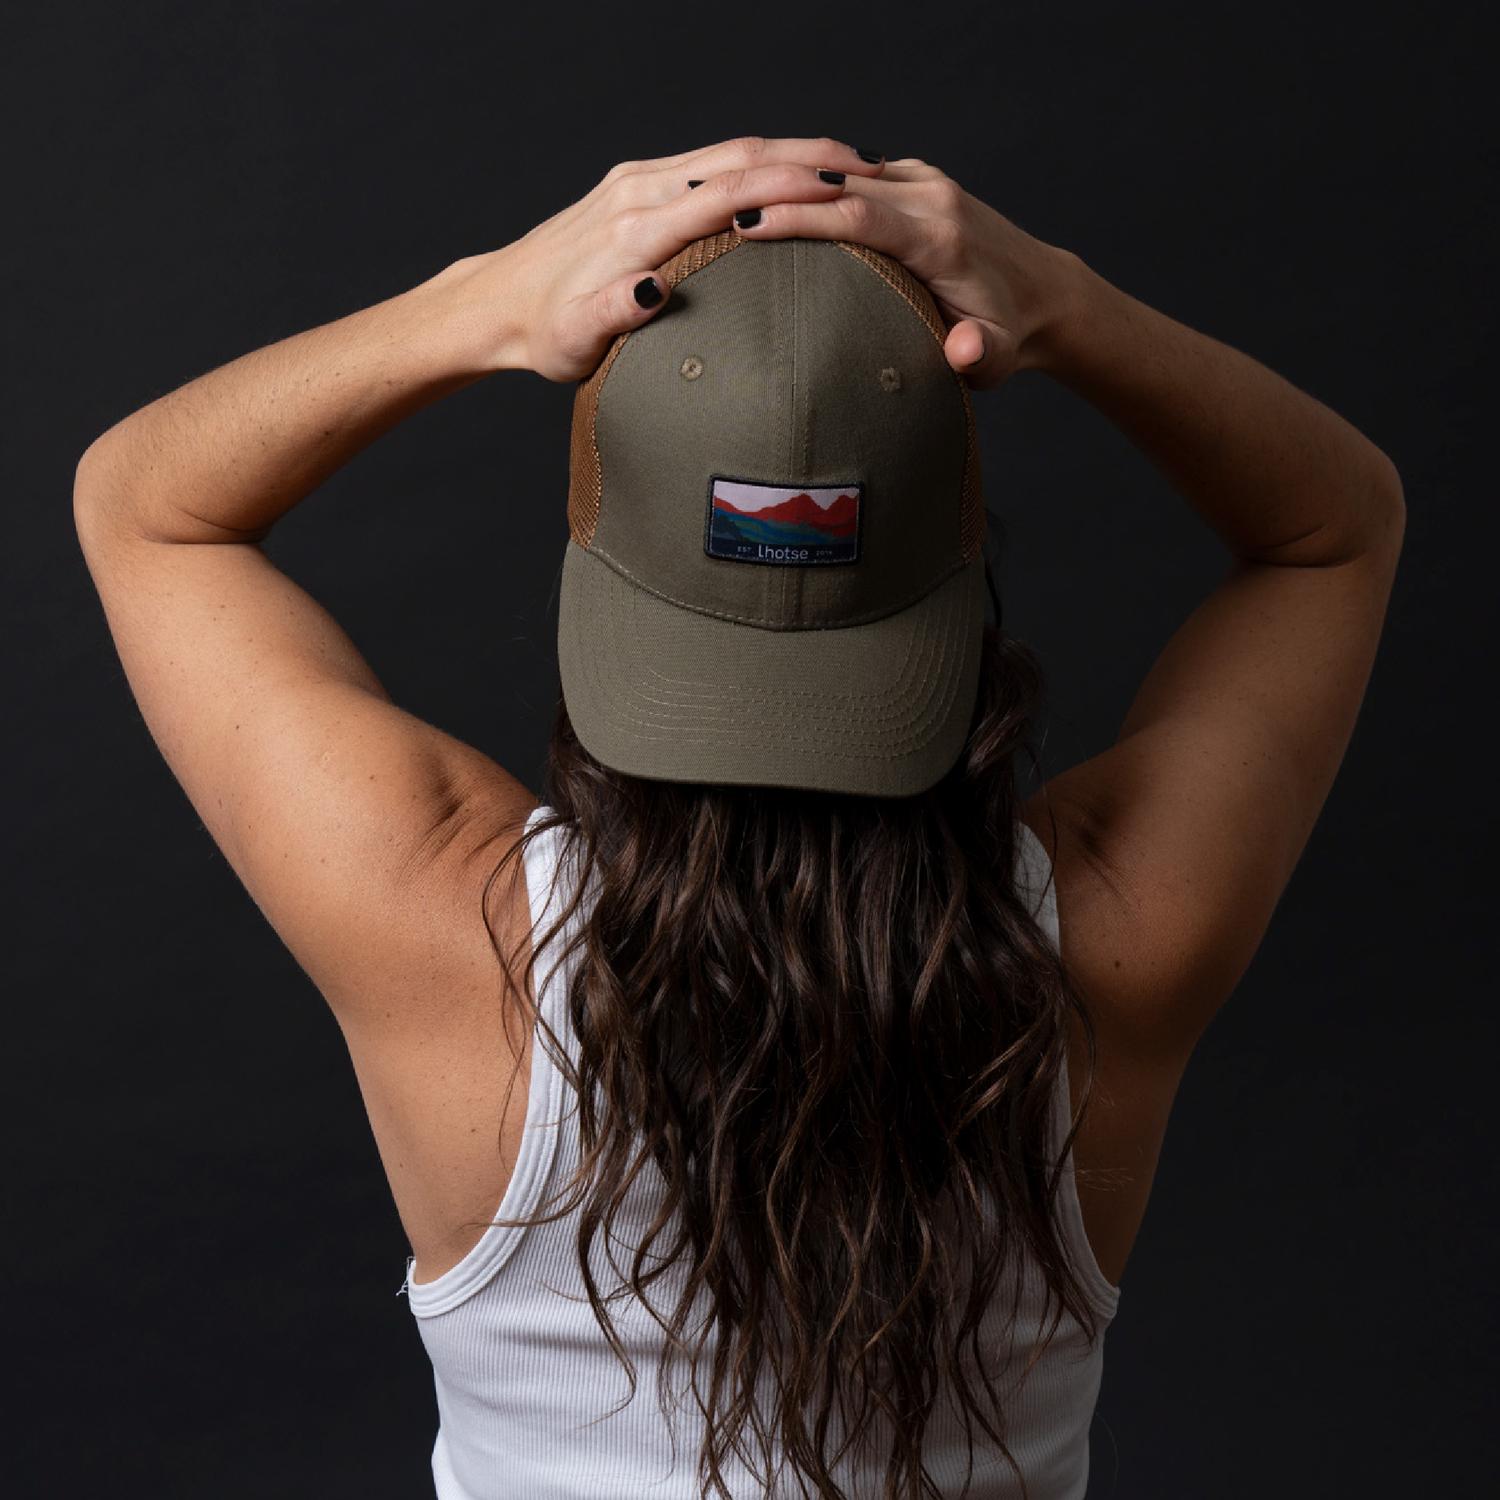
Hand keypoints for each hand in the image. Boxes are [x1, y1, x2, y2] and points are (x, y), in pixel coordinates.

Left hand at [426, 136, 889, 381]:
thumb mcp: (574, 342)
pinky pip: (710, 161)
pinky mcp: (634, 183)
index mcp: (633, 229)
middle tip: (868, 167)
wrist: (496, 304)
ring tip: (847, 165)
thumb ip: (612, 316)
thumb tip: (653, 291)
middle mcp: (637, 191)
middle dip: (804, 158)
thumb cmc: (543, 334)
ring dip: (788, 153)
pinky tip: (791, 173)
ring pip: (728, 151)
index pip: (724, 194)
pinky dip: (758, 161)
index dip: (786, 189)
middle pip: (737, 158)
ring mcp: (636, 181)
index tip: (842, 191)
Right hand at [710, 157, 1082, 388]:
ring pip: (844, 172)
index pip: (857, 216)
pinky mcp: (917, 183)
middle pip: (840, 184)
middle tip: (714, 207)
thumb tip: (963, 350)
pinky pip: (854, 176)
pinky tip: (771, 198)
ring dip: (789, 182)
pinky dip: (813, 183)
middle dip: (777, 192)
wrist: (1045, 295)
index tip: (746, 224)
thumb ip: (977, 356)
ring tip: (728, 199)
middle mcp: (932, 198)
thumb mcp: (996, 359)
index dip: (800, 218)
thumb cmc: (1009, 335)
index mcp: (939, 237)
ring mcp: (925, 183)